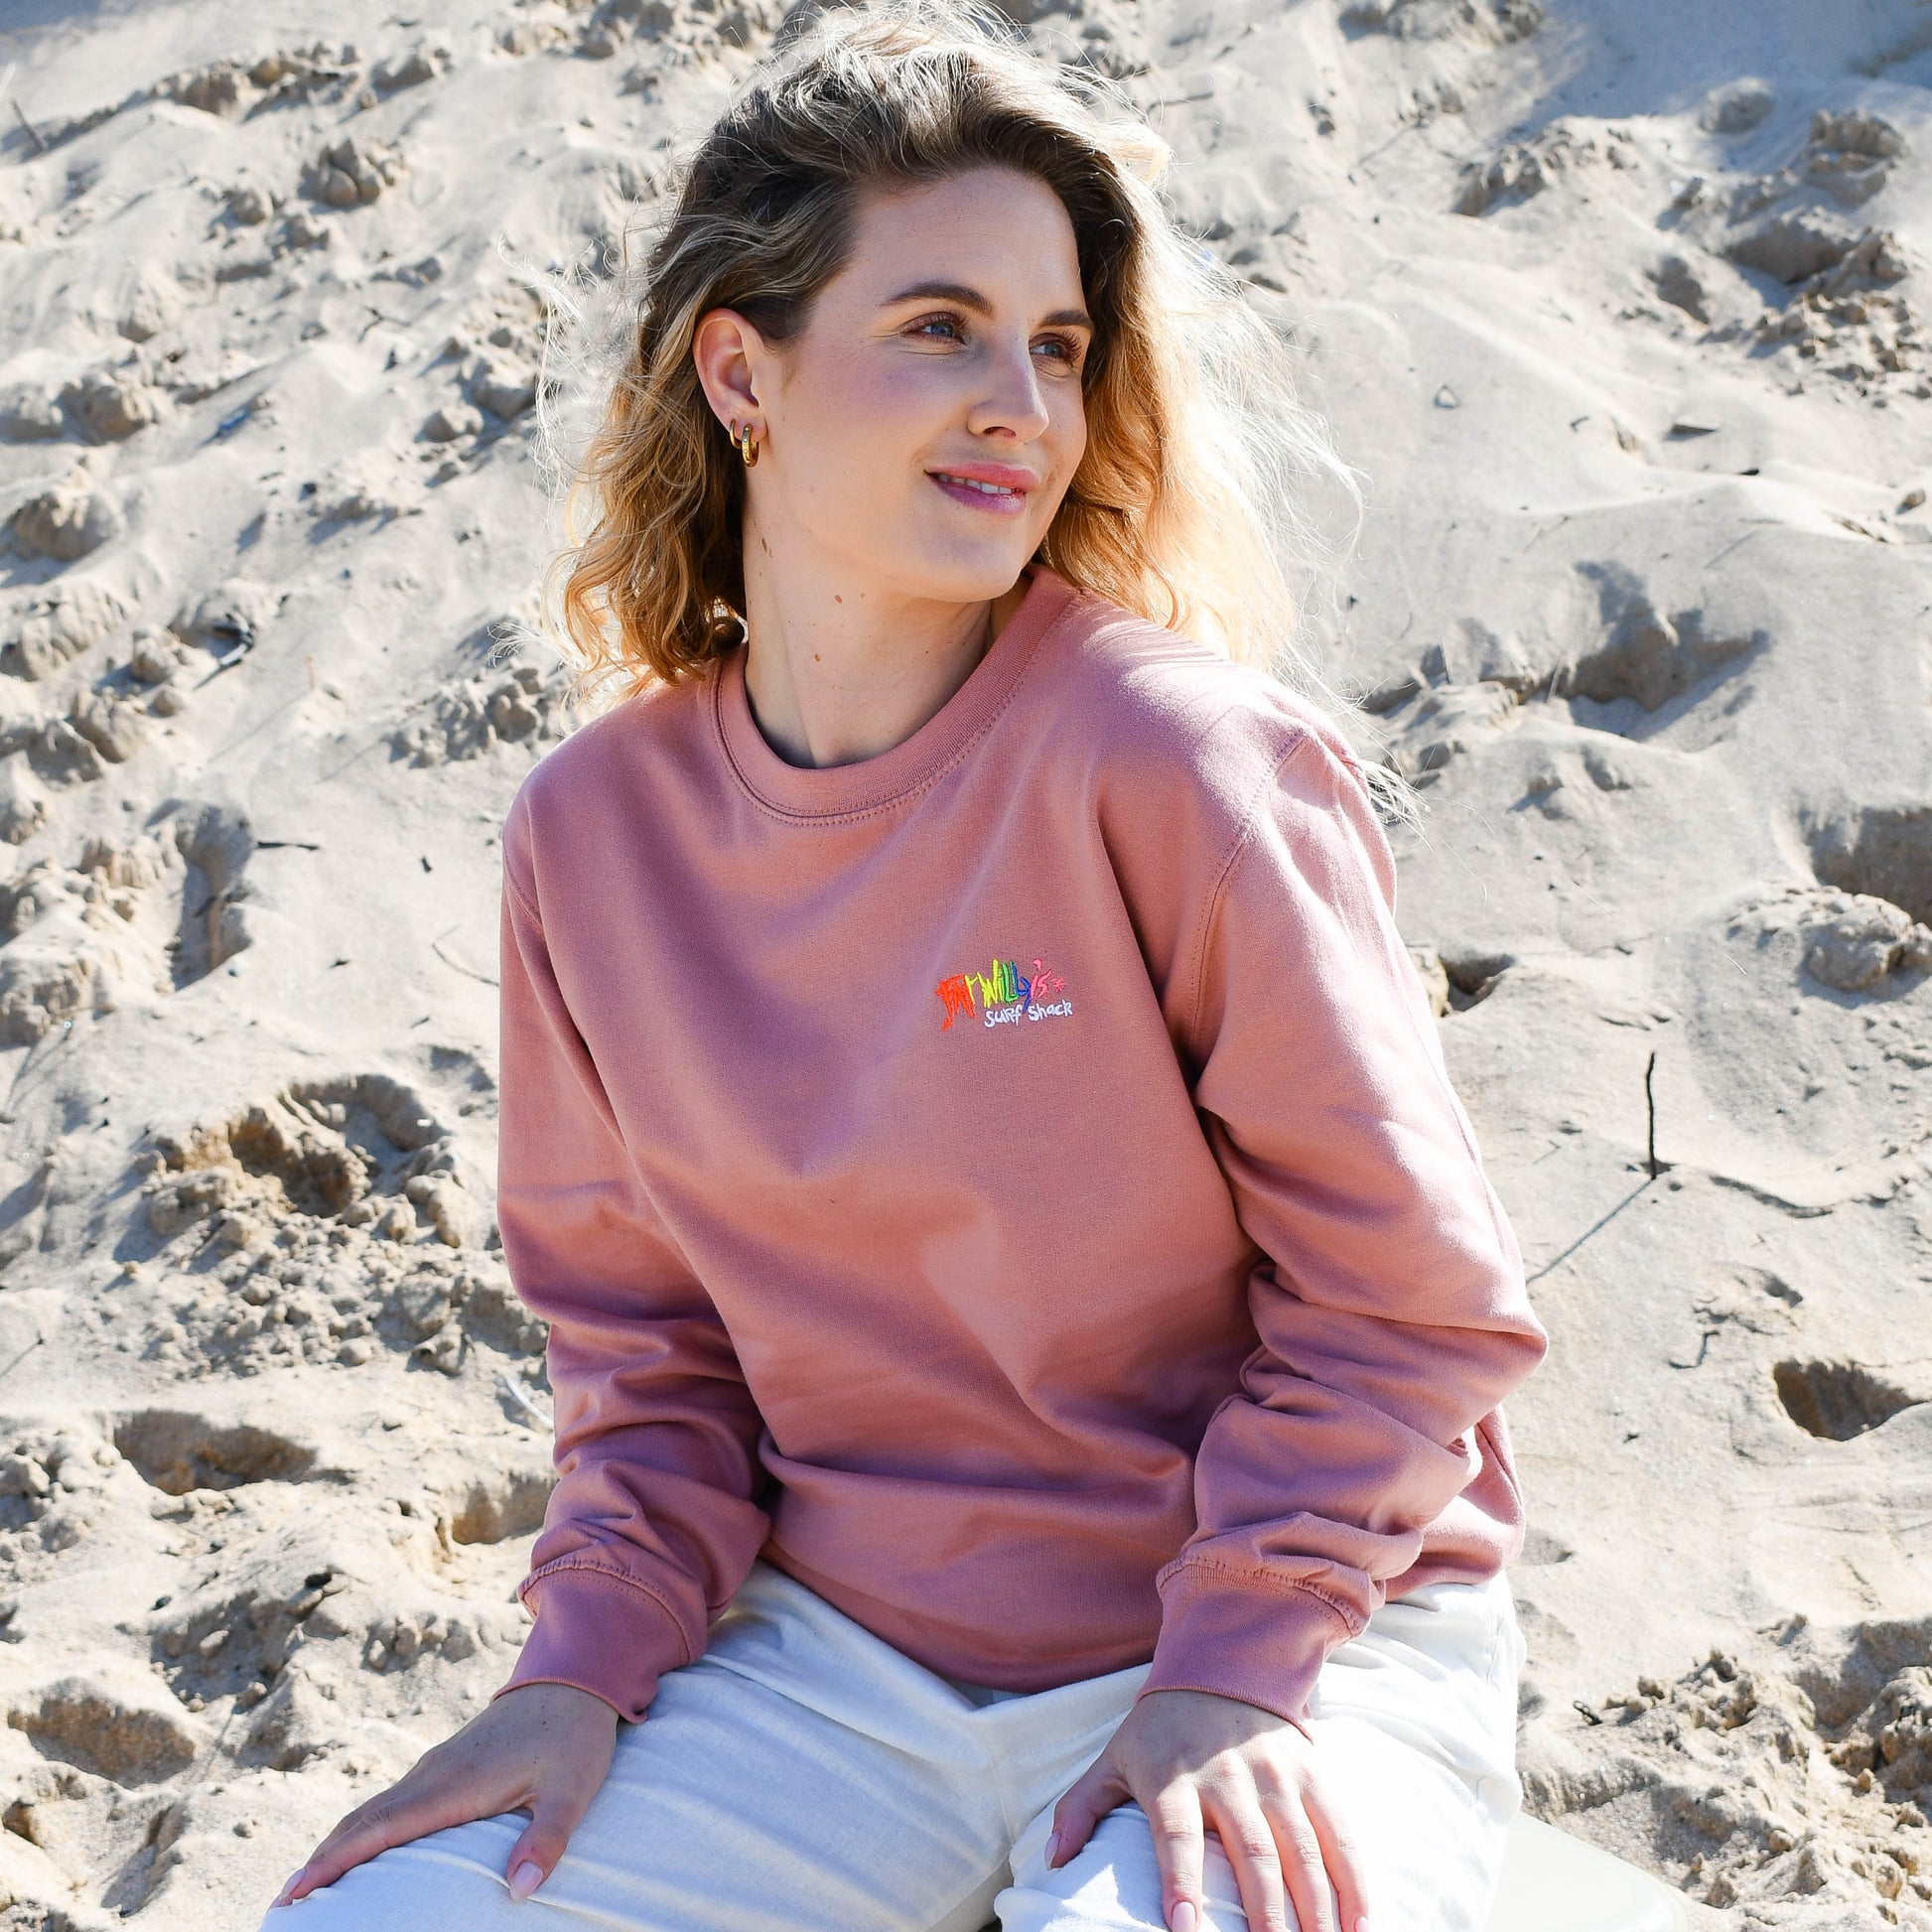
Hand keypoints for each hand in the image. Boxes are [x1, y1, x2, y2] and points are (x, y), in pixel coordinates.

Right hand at [270, 1682, 619, 1908]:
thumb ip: (547, 1839)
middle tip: (281, 1908)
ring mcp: (435, 1766)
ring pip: (371, 1811)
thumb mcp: (573, 1789)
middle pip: (361, 1822)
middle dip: (319, 1864)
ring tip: (304, 1889)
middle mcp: (433, 1774)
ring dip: (335, 1847)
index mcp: (453, 1783)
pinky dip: (361, 1830)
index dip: (333, 1864)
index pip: (380, 1830)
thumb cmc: (575, 1736)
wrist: (576, 1675)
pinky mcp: (445, 1764)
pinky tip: (358, 1852)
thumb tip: (520, 1893)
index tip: (294, 1895)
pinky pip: (390, 1803)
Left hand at [1044, 1688, 1365, 1931]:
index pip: (1177, 1834)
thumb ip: (1081, 1807)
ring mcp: (1276, 1773)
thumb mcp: (1114, 1758)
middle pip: (1252, 1852)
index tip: (1184, 1928)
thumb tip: (1053, 1860)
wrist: (1224, 1660)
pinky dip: (1354, 1881)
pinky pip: (1339, 1832)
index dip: (1181, 1881)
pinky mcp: (1311, 1773)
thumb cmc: (1161, 1729)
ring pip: (1302, 1849)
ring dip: (1315, 1909)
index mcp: (1174, 1776)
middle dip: (1264, 1915)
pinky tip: (1359, 1924)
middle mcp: (1228, 1774)